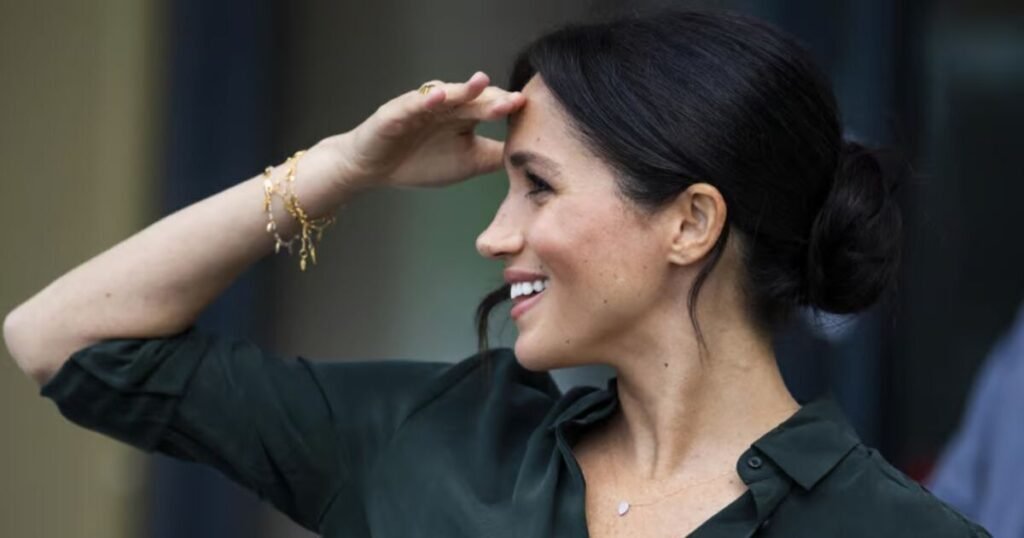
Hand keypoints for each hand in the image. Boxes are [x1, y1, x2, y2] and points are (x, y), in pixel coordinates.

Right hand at [328, 72, 525, 191]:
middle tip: (513, 100)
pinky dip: (425, 99)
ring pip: (446, 96)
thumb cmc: (420, 162)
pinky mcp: (396, 111)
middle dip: (492, 99)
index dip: (505, 108)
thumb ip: (495, 156)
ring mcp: (421, 106)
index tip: (525, 108)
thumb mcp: (467, 162)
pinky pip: (413, 103)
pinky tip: (438, 97)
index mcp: (463, 117)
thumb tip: (530, 155)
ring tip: (481, 83)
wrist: (374, 168)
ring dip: (463, 90)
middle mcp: (446, 107)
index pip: (489, 108)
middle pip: (473, 100)